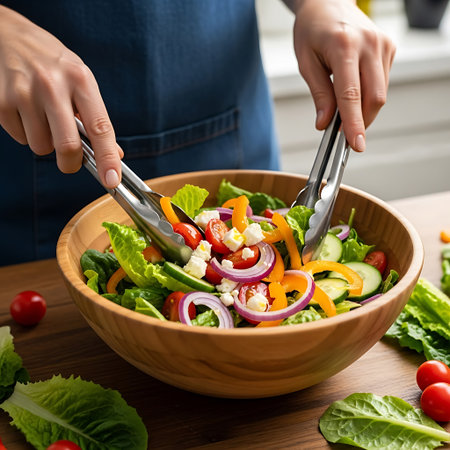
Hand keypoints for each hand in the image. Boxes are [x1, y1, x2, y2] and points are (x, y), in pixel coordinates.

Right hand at [0, 6, 122, 186]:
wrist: (8, 35)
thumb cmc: (53, 64)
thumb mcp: (81, 81)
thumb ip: (96, 118)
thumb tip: (115, 154)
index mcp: (80, 80)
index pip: (100, 128)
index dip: (108, 158)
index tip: (111, 180)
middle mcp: (52, 86)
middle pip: (67, 146)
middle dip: (71, 164)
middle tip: (71, 161)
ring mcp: (23, 94)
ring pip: (41, 147)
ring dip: (46, 143)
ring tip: (43, 117)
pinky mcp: (0, 102)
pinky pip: (21, 139)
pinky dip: (26, 134)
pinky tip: (26, 111)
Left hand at [292, 0, 395, 151]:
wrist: (328, 3)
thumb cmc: (313, 30)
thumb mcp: (306, 62)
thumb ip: (319, 94)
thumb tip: (324, 123)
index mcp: (344, 47)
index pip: (351, 95)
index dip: (353, 124)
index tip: (356, 144)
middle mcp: (369, 44)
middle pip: (374, 98)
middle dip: (361, 122)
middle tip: (344, 134)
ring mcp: (383, 45)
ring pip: (380, 94)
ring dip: (364, 109)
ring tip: (344, 107)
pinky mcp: (390, 48)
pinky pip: (382, 83)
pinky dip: (368, 95)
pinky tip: (355, 87)